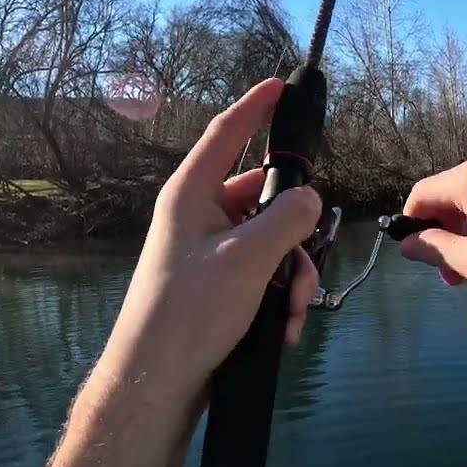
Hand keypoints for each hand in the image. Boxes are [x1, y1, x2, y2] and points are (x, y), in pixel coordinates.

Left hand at [98, 77, 322, 411]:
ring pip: (273, 241)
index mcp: (192, 194)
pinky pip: (265, 273)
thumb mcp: (247, 259)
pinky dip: (281, 297)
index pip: (226, 134)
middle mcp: (200, 216)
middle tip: (307, 263)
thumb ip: (286, 219)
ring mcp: (210, 251)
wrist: (158, 382)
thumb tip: (308, 197)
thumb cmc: (190, 310)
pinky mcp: (220, 284)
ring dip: (293, 276)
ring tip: (292, 311)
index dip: (254, 106)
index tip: (279, 84)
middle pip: (265, 197)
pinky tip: (284, 329)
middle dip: (296, 234)